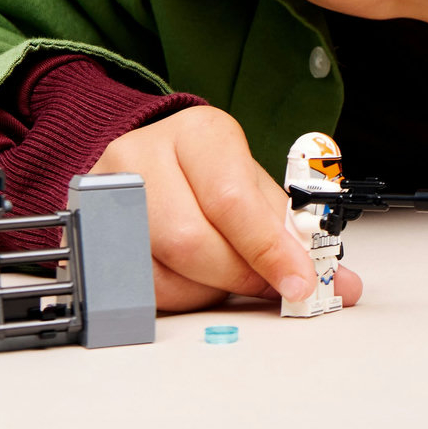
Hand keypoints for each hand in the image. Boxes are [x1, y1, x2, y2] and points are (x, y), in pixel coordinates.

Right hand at [91, 106, 362, 311]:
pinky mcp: (88, 232)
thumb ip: (292, 233)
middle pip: (193, 240)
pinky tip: (191, 276)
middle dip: (239, 274)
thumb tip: (339, 286)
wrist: (148, 158)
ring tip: (224, 270)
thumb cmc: (208, 174)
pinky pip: (138, 288)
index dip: (268, 249)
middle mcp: (143, 154)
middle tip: (267, 285)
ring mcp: (107, 194)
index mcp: (198, 133)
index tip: (299, 282)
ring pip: (163, 269)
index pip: (232, 198)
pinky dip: (178, 295)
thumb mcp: (253, 185)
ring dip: (208, 288)